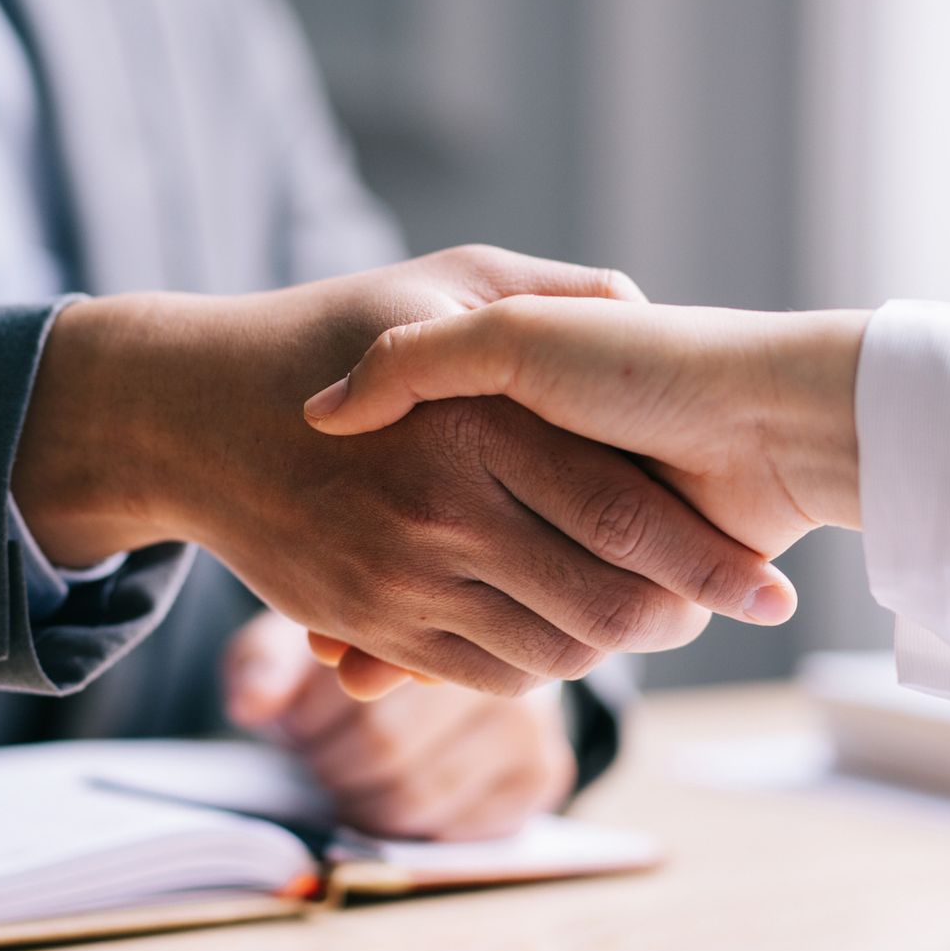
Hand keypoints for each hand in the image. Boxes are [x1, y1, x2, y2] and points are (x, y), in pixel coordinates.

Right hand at [11, 248, 797, 696]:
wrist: (188, 412)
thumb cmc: (324, 325)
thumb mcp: (439, 275)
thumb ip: (546, 290)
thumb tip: (640, 302)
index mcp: (476, 422)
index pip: (620, 511)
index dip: (700, 556)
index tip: (761, 583)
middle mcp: (440, 509)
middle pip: (599, 602)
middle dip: (672, 619)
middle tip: (707, 611)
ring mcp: (399, 576)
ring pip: (549, 651)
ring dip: (610, 648)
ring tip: (647, 621)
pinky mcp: (368, 622)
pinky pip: (483, 675)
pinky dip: (538, 668)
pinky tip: (562, 633)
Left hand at [224, 611, 574, 839]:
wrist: (458, 634)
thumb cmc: (371, 632)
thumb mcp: (310, 625)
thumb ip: (269, 658)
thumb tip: (251, 707)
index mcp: (448, 612)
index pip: (362, 704)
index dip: (312, 730)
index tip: (292, 726)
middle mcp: (503, 660)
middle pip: (388, 755)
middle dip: (332, 768)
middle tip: (313, 757)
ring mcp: (537, 718)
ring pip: (419, 798)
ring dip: (362, 802)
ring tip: (344, 772)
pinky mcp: (546, 770)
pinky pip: (460, 827)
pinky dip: (412, 824)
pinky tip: (393, 791)